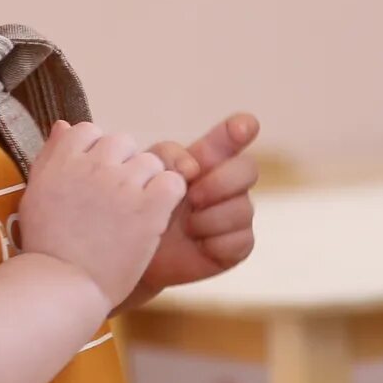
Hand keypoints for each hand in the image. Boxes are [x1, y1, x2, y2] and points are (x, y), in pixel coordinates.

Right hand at [18, 120, 185, 310]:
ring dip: (148, 182)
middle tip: (117, 200)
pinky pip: (173, 182)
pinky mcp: (148, 206)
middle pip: (123, 142)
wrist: (62, 285)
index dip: (96, 153)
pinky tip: (155, 215)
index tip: (94, 179)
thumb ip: (52, 156)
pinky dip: (169, 196)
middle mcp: (92, 165)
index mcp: (62, 159)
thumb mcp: (36, 194)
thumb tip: (64, 124)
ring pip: (150, 161)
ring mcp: (122, 184)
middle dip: (124, 166)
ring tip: (134, 213)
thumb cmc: (47, 246)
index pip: (89, 130)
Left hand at [135, 113, 260, 295]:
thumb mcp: (146, 178)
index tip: (245, 126)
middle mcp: (228, 183)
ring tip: (186, 228)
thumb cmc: (141, 211)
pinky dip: (215, 243)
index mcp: (207, 161)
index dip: (239, 130)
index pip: (230, 137)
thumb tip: (193, 167)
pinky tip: (198, 245)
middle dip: (221, 182)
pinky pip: (240, 240)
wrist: (135, 256)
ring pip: (242, 208)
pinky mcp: (238, 244)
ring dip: (209, 219)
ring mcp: (237, 213)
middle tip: (193, 197)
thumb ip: (166, 158)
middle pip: (248, 169)